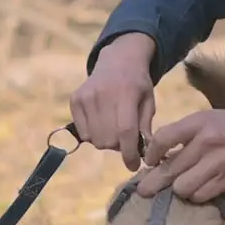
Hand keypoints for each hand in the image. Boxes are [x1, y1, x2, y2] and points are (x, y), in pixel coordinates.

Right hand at [70, 33, 156, 170]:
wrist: (118, 60)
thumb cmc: (137, 84)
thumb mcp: (149, 101)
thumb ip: (145, 127)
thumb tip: (144, 154)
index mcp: (126, 93)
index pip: (125, 131)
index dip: (129, 153)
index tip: (133, 165)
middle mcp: (103, 95)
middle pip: (108, 139)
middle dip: (119, 146)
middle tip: (126, 137)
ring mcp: (86, 97)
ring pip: (95, 139)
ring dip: (106, 141)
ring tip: (114, 128)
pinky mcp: (75, 100)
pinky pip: (83, 133)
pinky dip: (93, 134)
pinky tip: (101, 122)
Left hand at [135, 109, 224, 202]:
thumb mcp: (210, 120)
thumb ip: (186, 134)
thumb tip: (160, 154)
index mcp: (198, 123)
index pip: (163, 138)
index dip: (152, 154)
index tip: (150, 161)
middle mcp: (204, 143)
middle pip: (168, 169)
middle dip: (154, 182)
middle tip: (145, 190)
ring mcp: (215, 164)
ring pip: (181, 187)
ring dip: (180, 189)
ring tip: (183, 186)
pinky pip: (199, 196)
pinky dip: (197, 196)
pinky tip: (200, 190)